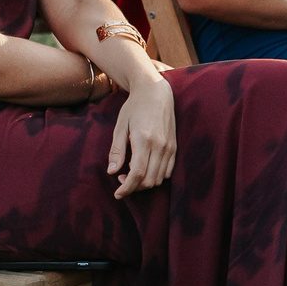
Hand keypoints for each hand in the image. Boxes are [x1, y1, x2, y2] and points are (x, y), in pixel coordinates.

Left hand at [106, 77, 176, 198]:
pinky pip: (168, 171)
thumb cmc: (134, 107)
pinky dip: (156, 176)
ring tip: (131, 173)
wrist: (156, 92)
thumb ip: (116, 150)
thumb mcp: (120, 126)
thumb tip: (112, 172)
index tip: (117, 193)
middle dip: (134, 187)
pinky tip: (145, 168)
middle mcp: (160, 145)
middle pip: (149, 180)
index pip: (137, 174)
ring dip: (145, 183)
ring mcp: (169, 147)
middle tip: (121, 180)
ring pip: (159, 178)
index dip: (127, 188)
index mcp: (144, 140)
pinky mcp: (174, 147)